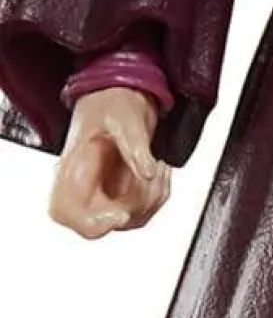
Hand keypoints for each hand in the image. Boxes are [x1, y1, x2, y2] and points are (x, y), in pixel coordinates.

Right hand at [49, 87, 172, 238]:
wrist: (121, 93)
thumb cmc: (112, 101)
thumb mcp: (126, 118)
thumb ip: (136, 146)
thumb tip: (148, 172)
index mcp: (71, 168)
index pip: (66, 212)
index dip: (92, 223)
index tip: (122, 213)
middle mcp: (82, 185)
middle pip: (103, 222)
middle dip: (137, 206)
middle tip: (153, 175)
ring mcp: (102, 191)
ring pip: (128, 219)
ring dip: (154, 198)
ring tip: (160, 165)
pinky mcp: (120, 193)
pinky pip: (141, 210)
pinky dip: (159, 195)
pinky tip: (161, 169)